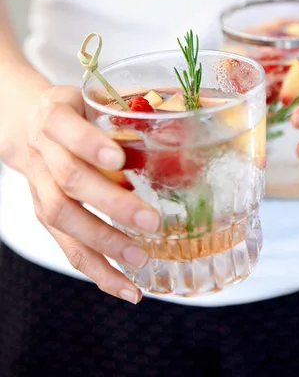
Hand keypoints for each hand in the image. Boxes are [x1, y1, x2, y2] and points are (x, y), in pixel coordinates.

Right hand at [27, 85, 160, 302]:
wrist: (28, 126)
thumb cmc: (74, 111)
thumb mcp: (93, 99)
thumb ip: (127, 111)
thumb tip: (183, 129)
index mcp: (54, 115)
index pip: (65, 128)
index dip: (89, 145)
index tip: (119, 159)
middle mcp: (42, 151)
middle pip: (69, 180)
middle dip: (111, 203)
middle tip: (150, 221)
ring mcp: (40, 186)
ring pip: (64, 218)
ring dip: (104, 242)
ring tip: (139, 259)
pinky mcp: (44, 215)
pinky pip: (67, 246)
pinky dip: (97, 270)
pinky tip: (125, 286)